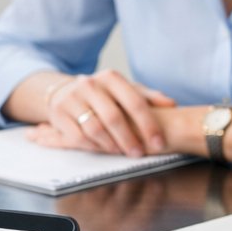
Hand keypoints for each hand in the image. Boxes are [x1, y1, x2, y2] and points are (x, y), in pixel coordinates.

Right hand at [28, 69, 174, 156]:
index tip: (159, 142)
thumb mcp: (125, 90)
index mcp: (110, 77)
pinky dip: (93, 147)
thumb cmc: (104, 95)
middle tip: (139, 153)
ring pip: (94, 128)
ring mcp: (72, 98)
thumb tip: (172, 104)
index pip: (134, 102)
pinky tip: (104, 150)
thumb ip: (148, 97)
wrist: (65, 93)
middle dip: (129, 139)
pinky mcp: (59, 114)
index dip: (148, 125)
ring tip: (121, 152)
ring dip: (111, 145)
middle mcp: (89, 84)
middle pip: (113, 117)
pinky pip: (78, 137)